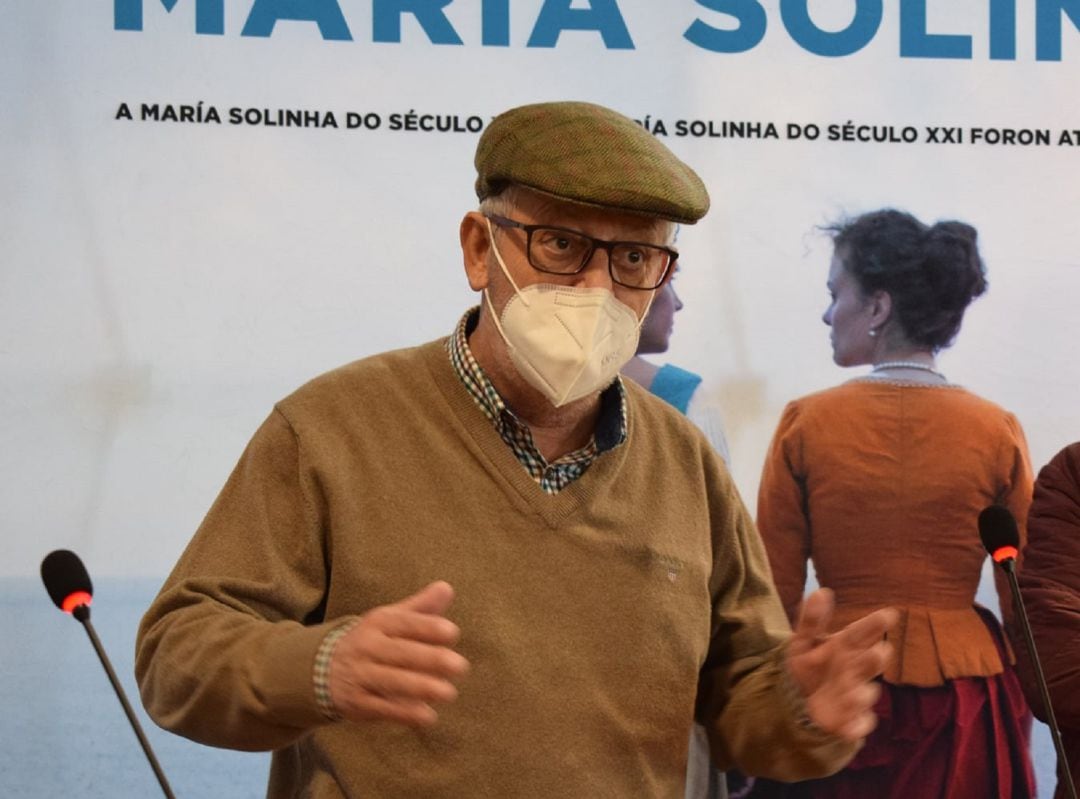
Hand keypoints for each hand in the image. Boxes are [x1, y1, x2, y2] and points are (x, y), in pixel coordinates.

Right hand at [329, 581, 469, 727]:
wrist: (318, 668)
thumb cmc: (371, 640)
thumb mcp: (390, 619)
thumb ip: (420, 607)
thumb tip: (446, 587)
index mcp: (379, 623)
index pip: (405, 623)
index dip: (428, 627)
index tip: (452, 633)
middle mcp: (367, 647)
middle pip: (401, 653)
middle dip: (430, 659)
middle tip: (460, 666)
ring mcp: (360, 676)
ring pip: (392, 682)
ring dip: (421, 688)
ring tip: (449, 693)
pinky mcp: (357, 703)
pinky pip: (382, 708)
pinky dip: (404, 714)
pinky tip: (428, 717)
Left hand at [785, 588, 896, 740]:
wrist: (803, 702)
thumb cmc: (810, 666)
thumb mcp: (804, 641)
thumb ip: (811, 618)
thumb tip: (821, 591)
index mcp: (846, 648)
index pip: (861, 633)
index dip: (874, 624)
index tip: (889, 613)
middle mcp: (855, 671)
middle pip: (869, 663)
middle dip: (875, 659)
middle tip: (882, 651)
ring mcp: (855, 696)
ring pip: (864, 695)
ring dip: (860, 695)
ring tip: (854, 693)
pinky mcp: (851, 722)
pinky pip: (857, 726)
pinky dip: (856, 726)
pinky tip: (850, 727)